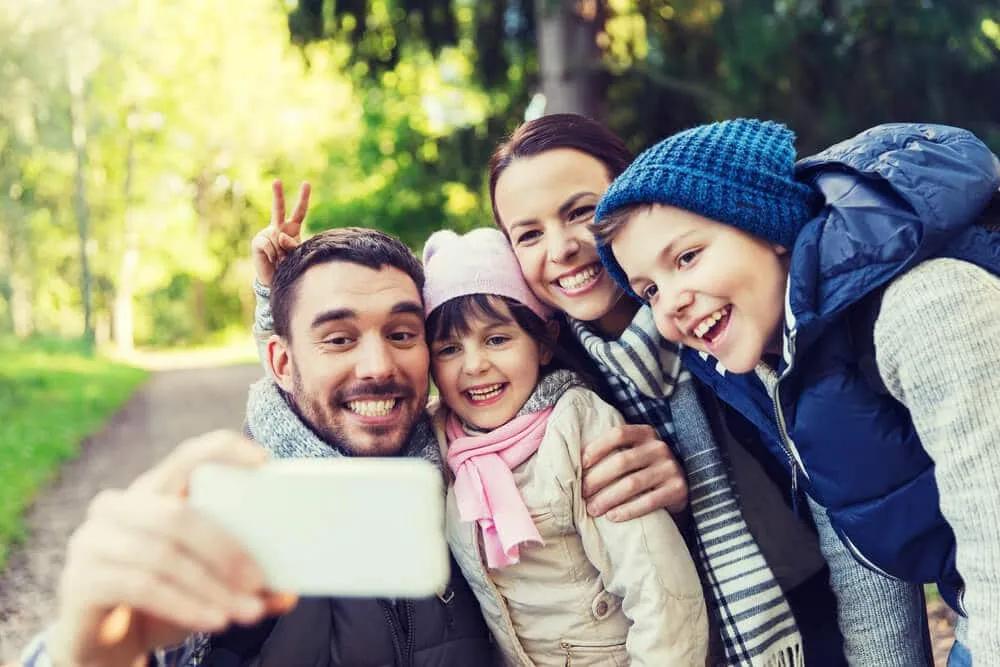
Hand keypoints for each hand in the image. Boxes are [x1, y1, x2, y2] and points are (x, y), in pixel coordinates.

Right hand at [48, 431, 296, 666]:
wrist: (102, 642)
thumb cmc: (160, 599)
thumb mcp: (204, 584)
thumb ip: (241, 581)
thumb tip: (286, 593)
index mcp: (153, 490)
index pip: (188, 455)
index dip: (224, 452)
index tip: (264, 461)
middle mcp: (118, 505)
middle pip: (180, 516)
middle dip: (226, 550)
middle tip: (261, 582)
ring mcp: (93, 540)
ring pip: (164, 556)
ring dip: (212, 588)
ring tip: (249, 612)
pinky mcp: (82, 579)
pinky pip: (143, 587)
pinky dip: (186, 605)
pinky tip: (214, 621)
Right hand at [251, 180, 310, 286]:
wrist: (274, 279)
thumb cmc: (289, 266)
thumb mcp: (297, 255)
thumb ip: (292, 244)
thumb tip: (279, 235)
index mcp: (291, 229)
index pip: (299, 212)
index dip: (303, 198)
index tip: (306, 183)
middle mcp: (278, 228)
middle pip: (278, 209)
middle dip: (277, 195)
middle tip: (276, 181)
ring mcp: (267, 234)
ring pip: (276, 235)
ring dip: (281, 252)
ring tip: (280, 261)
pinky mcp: (258, 241)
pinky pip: (268, 245)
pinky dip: (272, 254)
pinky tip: (271, 260)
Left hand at [581, 424, 687, 521]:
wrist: (676, 488)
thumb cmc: (642, 470)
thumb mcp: (632, 453)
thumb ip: (612, 452)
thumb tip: (572, 460)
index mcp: (645, 433)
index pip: (618, 434)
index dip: (597, 447)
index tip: (580, 464)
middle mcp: (659, 447)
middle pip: (622, 461)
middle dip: (597, 479)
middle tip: (581, 494)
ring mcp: (671, 468)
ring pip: (632, 483)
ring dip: (608, 498)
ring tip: (592, 509)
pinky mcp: (678, 489)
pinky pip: (649, 501)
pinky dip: (627, 510)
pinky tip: (612, 517)